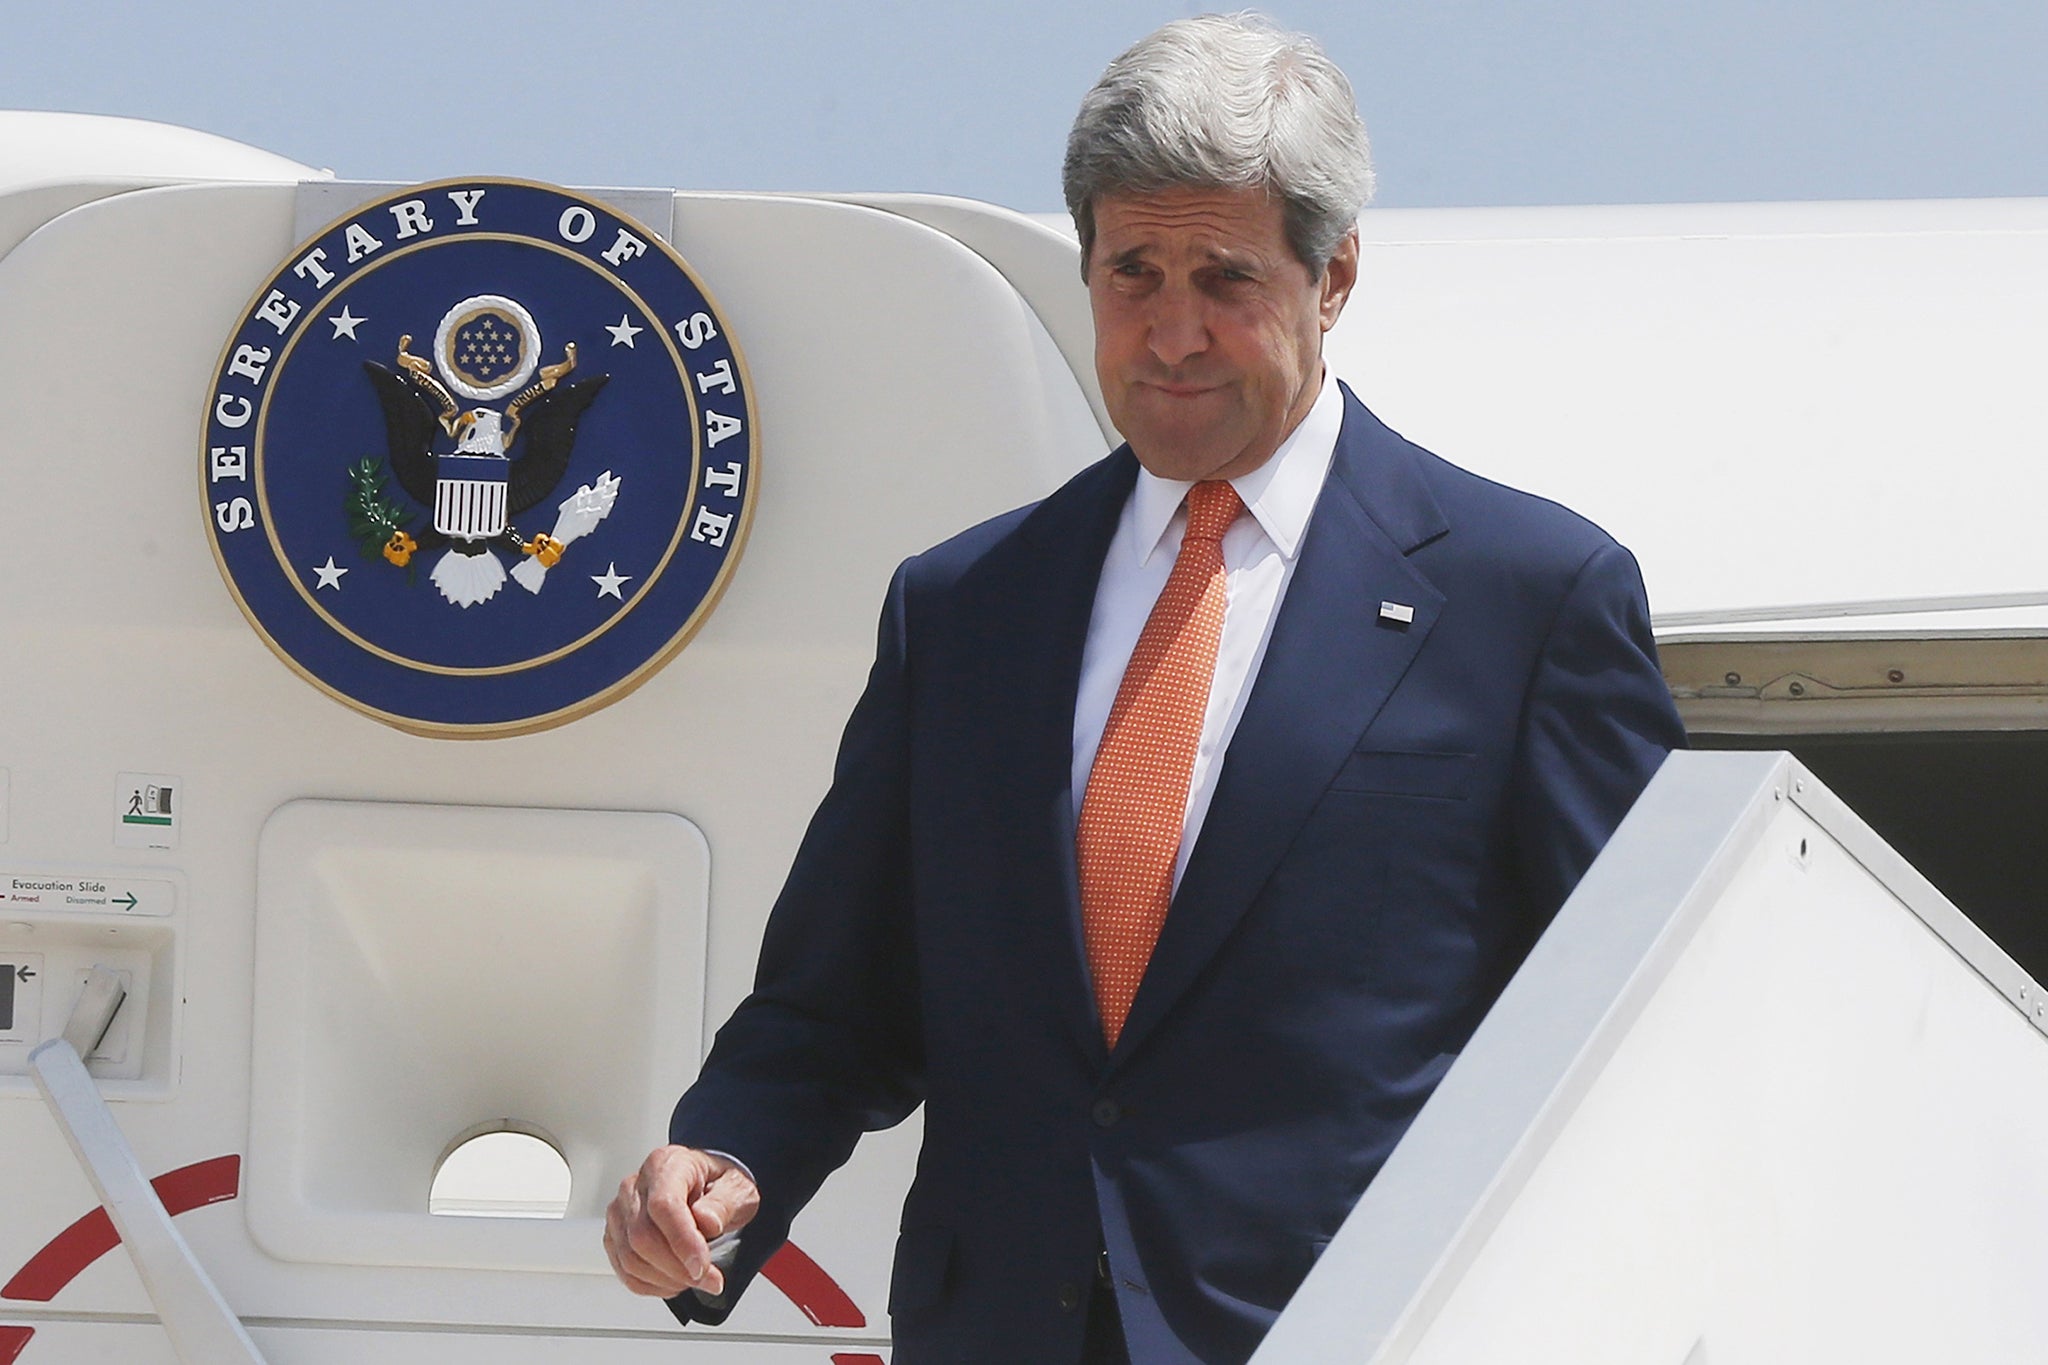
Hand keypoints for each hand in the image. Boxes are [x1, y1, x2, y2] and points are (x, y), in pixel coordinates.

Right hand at [604, 1145, 759, 1297]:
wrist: (706, 1186)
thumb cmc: (718, 1184)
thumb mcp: (736, 1188)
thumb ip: (723, 1203)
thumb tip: (705, 1222)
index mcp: (666, 1165)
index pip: (663, 1205)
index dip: (681, 1241)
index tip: (701, 1266)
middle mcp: (635, 1186)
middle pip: (642, 1236)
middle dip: (677, 1268)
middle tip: (709, 1279)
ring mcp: (620, 1212)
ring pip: (630, 1258)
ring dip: (666, 1280)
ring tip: (695, 1280)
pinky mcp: (616, 1236)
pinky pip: (625, 1271)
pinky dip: (652, 1286)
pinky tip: (675, 1282)